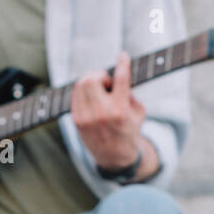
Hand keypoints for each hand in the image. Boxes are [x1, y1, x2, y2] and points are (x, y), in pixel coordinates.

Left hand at [72, 50, 146, 168]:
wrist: (115, 157)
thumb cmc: (129, 131)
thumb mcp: (139, 113)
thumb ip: (130, 93)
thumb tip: (119, 75)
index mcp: (120, 112)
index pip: (120, 80)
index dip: (122, 63)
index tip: (123, 55)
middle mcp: (101, 114)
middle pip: (93, 79)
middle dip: (101, 75)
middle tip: (108, 82)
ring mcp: (86, 117)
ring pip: (81, 84)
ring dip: (91, 80)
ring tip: (100, 89)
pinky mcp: (77, 120)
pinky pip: (75, 95)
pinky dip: (83, 90)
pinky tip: (92, 95)